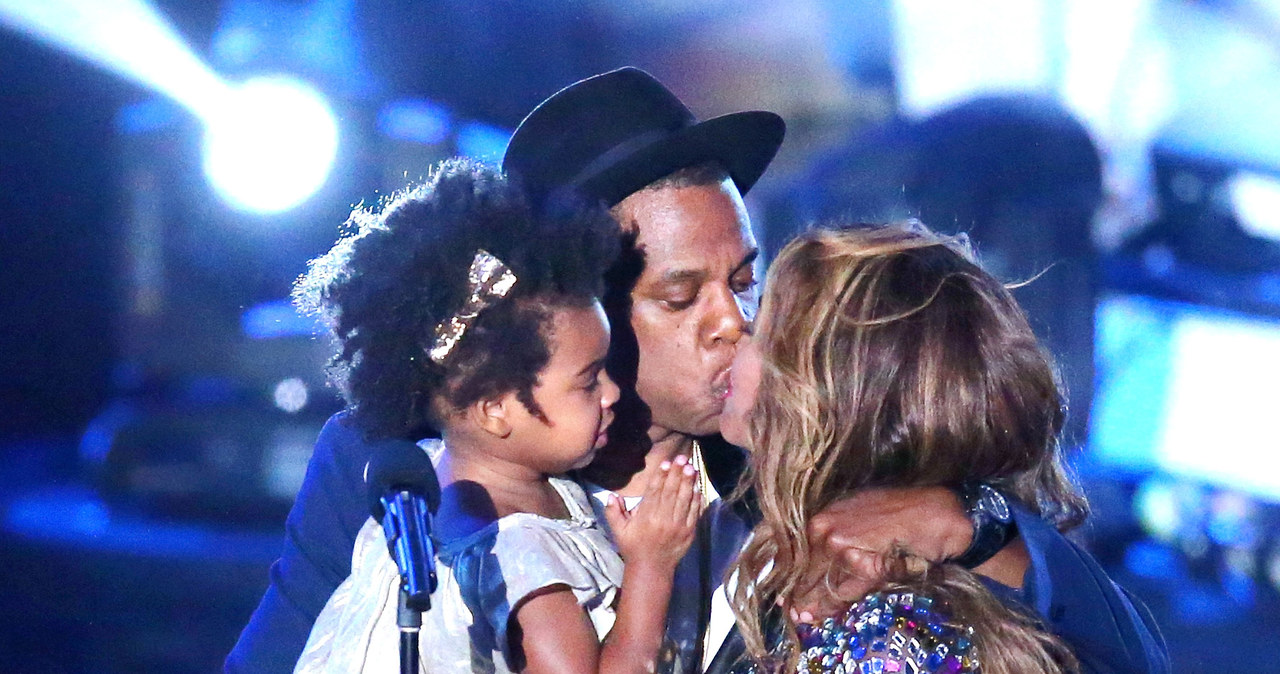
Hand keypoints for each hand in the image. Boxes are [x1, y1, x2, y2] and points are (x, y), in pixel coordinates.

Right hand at [603, 454, 702, 569]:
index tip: (666, 463)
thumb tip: (611, 495)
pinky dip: (696, 498)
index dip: (661, 477)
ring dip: (688, 482)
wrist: (652, 569)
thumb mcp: (618, 531)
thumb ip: (613, 512)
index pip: (654, 492)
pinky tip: (697, 486)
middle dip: (677, 474)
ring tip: (691, 467)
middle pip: (671, 492)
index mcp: (646, 518)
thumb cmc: (633, 547)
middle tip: (682, 458)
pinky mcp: (689, 532)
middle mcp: (663, 520)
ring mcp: (678, 526)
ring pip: (684, 500)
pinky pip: (694, 512)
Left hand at [790, 486, 970, 616]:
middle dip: (797, 594)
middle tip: (792, 611)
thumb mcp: (854, 513)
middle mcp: (825, 530)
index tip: (781, 590)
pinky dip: (835, 606)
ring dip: (812, 605)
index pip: (791, 551)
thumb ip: (831, 534)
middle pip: (801, 571)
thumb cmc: (897, 511)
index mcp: (820, 517)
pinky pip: (845, 593)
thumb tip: (809, 562)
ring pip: (820, 585)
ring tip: (803, 617)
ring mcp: (843, 548)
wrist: (937, 512)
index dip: (786, 573)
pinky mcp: (865, 567)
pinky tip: (826, 614)